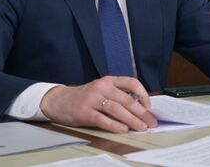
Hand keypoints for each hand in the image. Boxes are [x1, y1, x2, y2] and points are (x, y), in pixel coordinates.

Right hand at [39, 76, 157, 132]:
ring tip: (141, 127)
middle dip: (142, 113)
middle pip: (127, 99)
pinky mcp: (84, 112)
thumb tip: (140, 108)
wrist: (59, 100)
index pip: (132, 83)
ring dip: (132, 120)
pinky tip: (123, 130)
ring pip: (117, 109)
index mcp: (109, 80)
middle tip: (151, 122)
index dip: (143, 95)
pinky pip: (102, 119)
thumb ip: (118, 95)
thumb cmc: (85, 97)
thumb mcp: (102, 90)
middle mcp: (102, 87)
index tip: (150, 107)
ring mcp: (92, 99)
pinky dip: (114, 125)